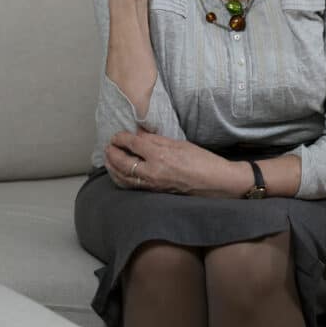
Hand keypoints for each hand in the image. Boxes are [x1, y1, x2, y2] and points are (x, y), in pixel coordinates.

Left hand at [104, 130, 244, 196]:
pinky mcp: (154, 192)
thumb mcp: (181, 144)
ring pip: (122, 177)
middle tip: (109, 145)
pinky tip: (118, 174)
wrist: (217, 183)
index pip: (133, 144)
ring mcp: (152, 184)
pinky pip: (130, 186)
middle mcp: (153, 172)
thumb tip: (139, 134)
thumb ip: (157, 140)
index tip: (117, 135)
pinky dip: (120, 179)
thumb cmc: (204, 161)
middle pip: (122, 162)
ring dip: (112, 167)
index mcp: (161, 156)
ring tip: (108, 158)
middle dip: (112, 152)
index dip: (121, 138)